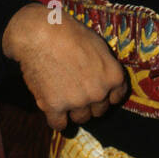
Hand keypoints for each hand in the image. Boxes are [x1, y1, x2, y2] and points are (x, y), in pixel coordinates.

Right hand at [1, 4, 127, 131]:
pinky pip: (59, 124)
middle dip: (90, 103)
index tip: (99, 92)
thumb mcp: (98, 45)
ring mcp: (77, 101)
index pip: (117, 96)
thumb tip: (104, 79)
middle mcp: (99, 92)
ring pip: (80, 118)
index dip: (107, 95)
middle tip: (77, 90)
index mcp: (113, 76)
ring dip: (73, 111)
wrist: (41, 33)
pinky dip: (56, 119)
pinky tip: (53, 109)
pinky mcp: (55, 107)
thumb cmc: (70, 33)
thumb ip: (105, 67)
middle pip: (99, 110)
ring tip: (63, 95)